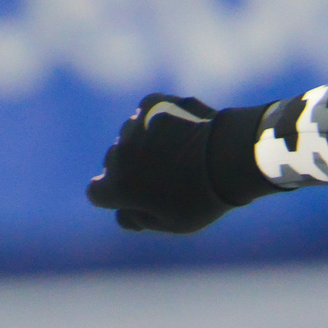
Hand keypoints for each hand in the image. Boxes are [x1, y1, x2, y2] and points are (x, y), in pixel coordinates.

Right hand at [87, 94, 230, 233]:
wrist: (230, 156)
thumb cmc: (203, 198)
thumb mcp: (173, 223)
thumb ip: (139, 219)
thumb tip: (122, 214)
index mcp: (118, 186)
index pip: (96, 192)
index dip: (113, 197)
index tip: (133, 198)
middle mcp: (119, 153)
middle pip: (113, 163)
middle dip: (130, 170)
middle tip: (163, 178)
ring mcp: (135, 125)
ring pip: (130, 136)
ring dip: (143, 144)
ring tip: (177, 153)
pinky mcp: (153, 104)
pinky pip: (146, 114)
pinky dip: (157, 121)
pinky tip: (181, 131)